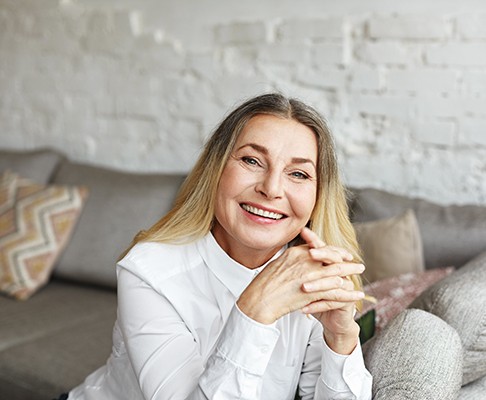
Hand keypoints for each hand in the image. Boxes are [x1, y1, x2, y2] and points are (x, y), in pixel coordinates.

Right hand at [236, 229, 363, 333]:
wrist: (259, 300)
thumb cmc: (263, 286)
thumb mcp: (276, 265)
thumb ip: (290, 260)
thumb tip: (298, 258)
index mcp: (295, 253)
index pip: (319, 247)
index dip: (332, 250)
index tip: (340, 253)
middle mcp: (304, 261)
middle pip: (331, 256)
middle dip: (346, 259)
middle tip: (356, 261)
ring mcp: (310, 276)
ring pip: (338, 272)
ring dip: (351, 273)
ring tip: (360, 273)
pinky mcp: (313, 292)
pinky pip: (336, 292)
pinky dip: (349, 293)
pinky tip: (356, 294)